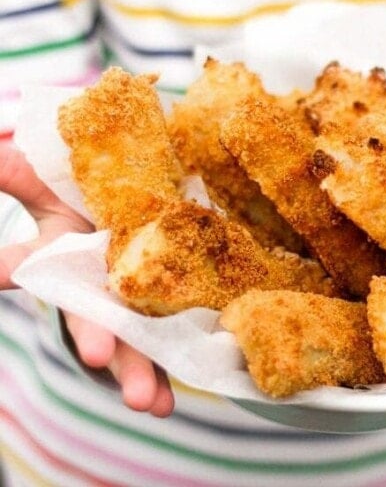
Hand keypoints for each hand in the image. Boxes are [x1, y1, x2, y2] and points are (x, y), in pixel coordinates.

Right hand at [0, 144, 173, 416]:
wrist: (128, 201)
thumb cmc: (77, 193)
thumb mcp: (46, 179)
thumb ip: (14, 173)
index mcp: (57, 255)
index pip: (26, 259)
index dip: (7, 266)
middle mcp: (90, 284)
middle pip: (86, 315)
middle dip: (94, 337)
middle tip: (98, 356)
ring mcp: (127, 298)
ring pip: (130, 338)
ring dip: (138, 371)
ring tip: (149, 402)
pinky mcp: (164, 300)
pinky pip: (169, 334)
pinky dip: (174, 364)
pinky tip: (178, 396)